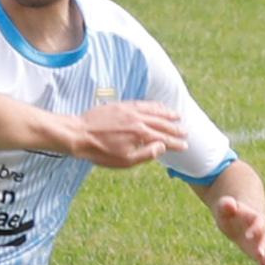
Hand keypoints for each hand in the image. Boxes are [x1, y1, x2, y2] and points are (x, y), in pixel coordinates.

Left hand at [73, 100, 188, 168]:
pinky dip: (154, 105)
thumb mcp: (124, 161)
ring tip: (177, 116)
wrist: (79, 135)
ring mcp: (131, 110)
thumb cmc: (100, 152)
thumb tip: (162, 147)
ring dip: (168, 113)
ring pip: (155, 110)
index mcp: (141, 134)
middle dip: (175, 128)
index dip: (176, 143)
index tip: (185, 146)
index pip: (164, 139)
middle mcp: (139, 120)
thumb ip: (146, 154)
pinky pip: (143, 103)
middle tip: (185, 132)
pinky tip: (158, 106)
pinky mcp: (122, 105)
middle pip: (163, 123)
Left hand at [215, 193, 264, 264]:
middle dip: (264, 246)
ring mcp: (260, 241)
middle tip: (260, 255)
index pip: (259, 222)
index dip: (255, 228)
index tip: (247, 236)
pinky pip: (262, 259)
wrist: (233, 218)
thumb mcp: (224, 206)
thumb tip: (230, 204)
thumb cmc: (227, 211)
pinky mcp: (257, 250)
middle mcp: (261, 229)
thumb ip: (227, 205)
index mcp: (255, 217)